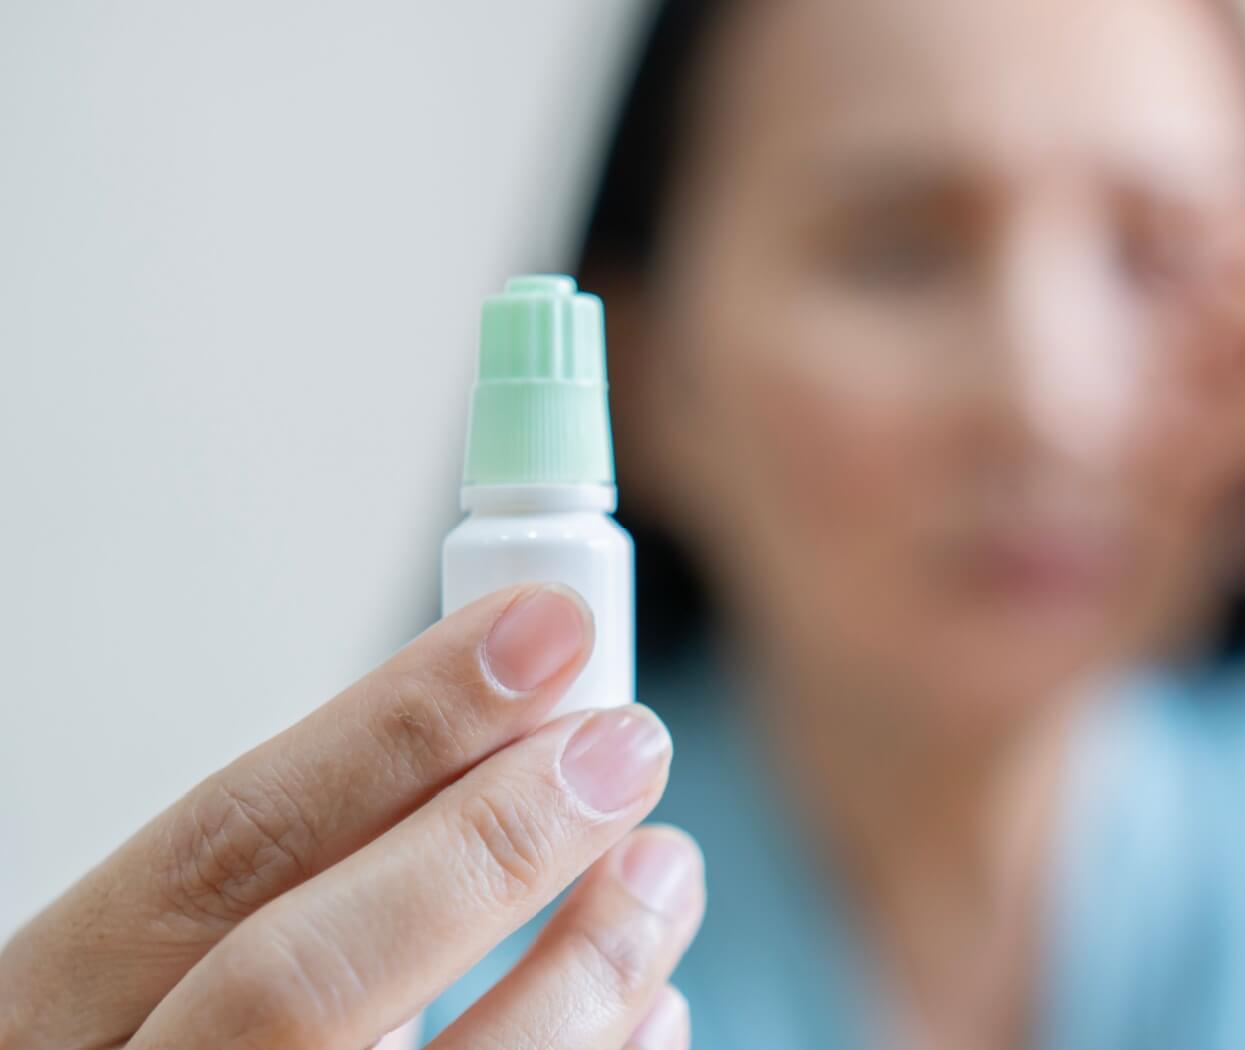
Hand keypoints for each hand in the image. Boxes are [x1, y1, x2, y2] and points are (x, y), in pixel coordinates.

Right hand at [0, 585, 699, 1048]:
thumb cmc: (200, 1035)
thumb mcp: (166, 958)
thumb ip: (301, 866)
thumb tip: (510, 736)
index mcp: (53, 1016)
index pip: (223, 843)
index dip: (400, 723)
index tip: (543, 634)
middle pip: (309, 978)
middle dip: (493, 843)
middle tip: (629, 744)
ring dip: (587, 966)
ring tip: (667, 869)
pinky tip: (655, 1009)